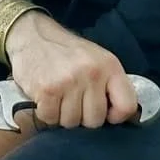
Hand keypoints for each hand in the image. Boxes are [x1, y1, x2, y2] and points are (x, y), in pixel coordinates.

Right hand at [4, 12, 139, 128]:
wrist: (33, 36)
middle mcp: (92, 73)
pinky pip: (50, 119)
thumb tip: (122, 118)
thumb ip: (111, 86)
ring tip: (59, 98)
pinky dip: (47, 114)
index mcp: (110, 66)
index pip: (127, 106)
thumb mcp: (98, 60)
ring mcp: (68, 82)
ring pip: (71, 123)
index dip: (116, 117)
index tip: (105, 113)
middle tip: (74, 102)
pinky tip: (46, 99)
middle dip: (84, 117)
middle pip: (95, 121)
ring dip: (63, 116)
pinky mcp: (47, 89)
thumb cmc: (68, 53)